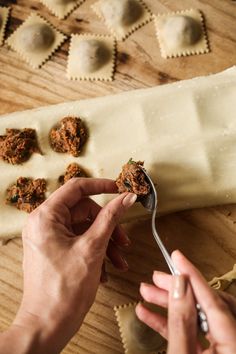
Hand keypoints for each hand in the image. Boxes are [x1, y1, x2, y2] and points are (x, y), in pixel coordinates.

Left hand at [11, 178, 136, 353]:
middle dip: (108, 226)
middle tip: (124, 242)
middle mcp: (44, 224)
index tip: (121, 189)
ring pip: (85, 228)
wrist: (48, 326)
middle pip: (84, 211)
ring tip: (119, 261)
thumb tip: (127, 198)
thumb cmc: (63, 290)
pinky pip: (80, 241)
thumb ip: (111, 218)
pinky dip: (96, 252)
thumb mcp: (93, 248)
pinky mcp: (55, 251)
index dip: (101, 186)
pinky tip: (106, 271)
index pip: (76, 188)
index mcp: (46, 217)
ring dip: (105, 243)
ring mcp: (49, 238)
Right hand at [136, 250, 235, 353]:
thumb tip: (179, 288)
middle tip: (159, 278)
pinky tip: (150, 313)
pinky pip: (193, 334)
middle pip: (207, 304)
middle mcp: (233, 344)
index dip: (192, 275)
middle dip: (178, 288)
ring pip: (198, 317)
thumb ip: (181, 323)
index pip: (213, 301)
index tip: (178, 257)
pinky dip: (172, 324)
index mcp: (234, 346)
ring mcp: (223, 349)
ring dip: (171, 304)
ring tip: (148, 293)